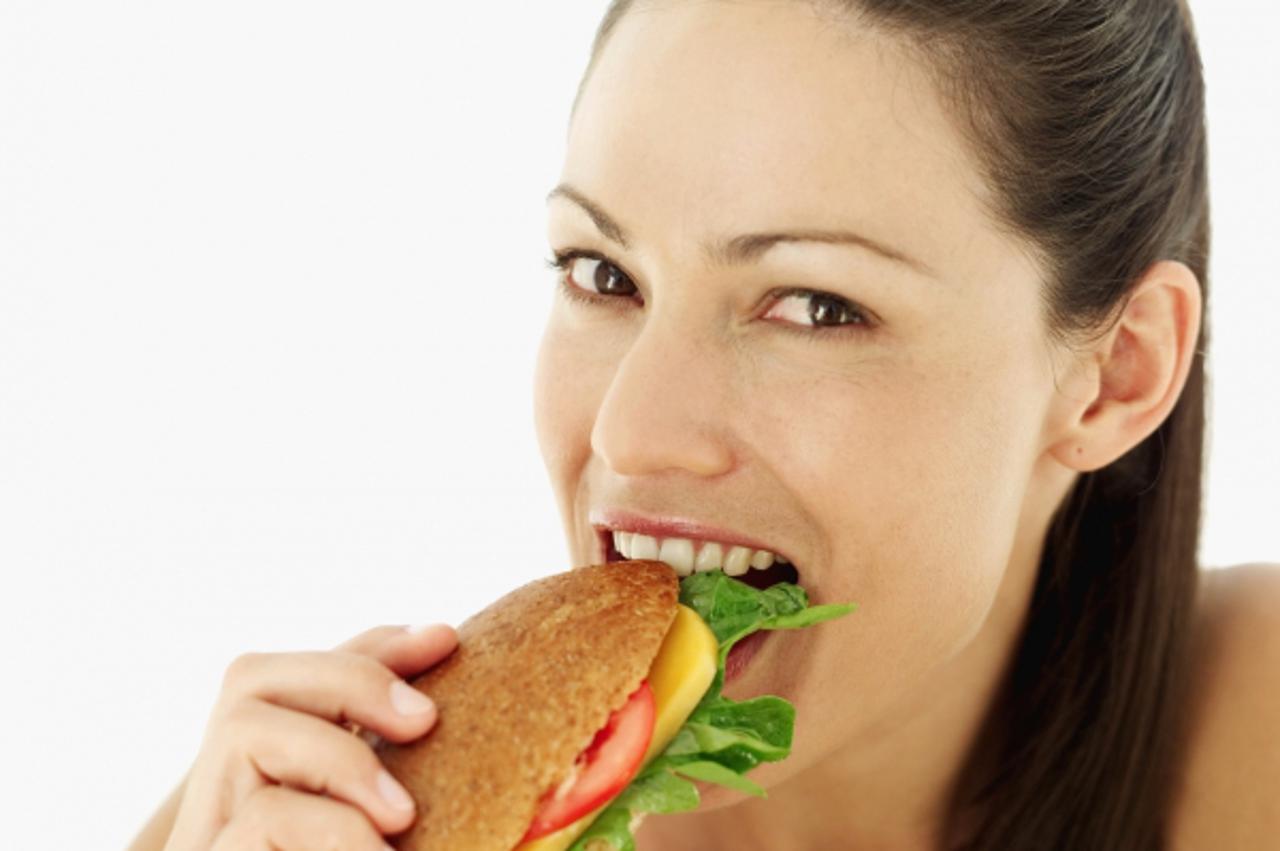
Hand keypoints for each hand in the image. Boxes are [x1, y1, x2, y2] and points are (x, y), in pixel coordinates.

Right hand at [164, 623, 457, 850]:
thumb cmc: (357, 849)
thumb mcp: (374, 802)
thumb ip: (389, 736)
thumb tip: (438, 635)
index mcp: (252, 777)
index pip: (287, 675)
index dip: (367, 649)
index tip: (444, 640)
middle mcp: (210, 795)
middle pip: (250, 679)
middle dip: (351, 679)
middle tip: (426, 720)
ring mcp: (200, 832)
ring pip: (243, 729)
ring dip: (340, 756)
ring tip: (404, 816)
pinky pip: (263, 817)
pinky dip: (335, 828)